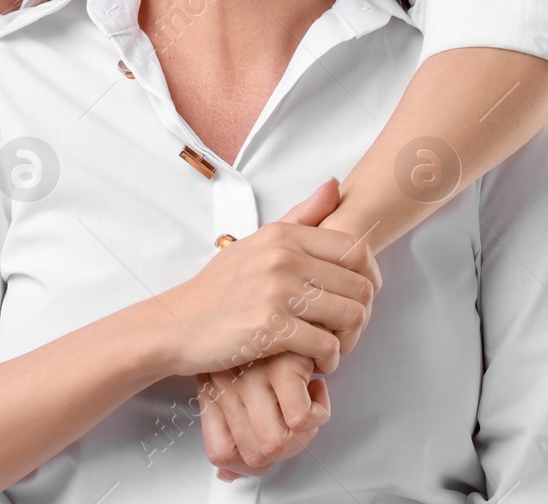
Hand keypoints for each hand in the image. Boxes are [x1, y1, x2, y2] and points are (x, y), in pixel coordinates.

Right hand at [151, 179, 380, 376]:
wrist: (177, 323)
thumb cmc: (220, 287)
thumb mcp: (258, 242)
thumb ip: (301, 216)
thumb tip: (335, 185)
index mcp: (284, 235)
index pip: (356, 249)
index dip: (370, 277)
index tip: (361, 297)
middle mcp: (284, 258)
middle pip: (359, 286)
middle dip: (362, 314)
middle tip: (346, 330)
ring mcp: (278, 292)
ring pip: (350, 316)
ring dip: (349, 340)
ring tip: (332, 346)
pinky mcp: (271, 327)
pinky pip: (326, 345)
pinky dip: (328, 359)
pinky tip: (314, 362)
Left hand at [199, 352, 329, 478]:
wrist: (281, 287)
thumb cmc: (258, 339)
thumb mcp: (232, 379)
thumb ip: (228, 428)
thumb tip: (229, 474)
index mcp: (214, 388)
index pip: (221, 453)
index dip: (248, 464)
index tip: (265, 449)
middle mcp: (228, 384)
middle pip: (253, 457)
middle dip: (285, 450)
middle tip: (293, 426)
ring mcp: (253, 376)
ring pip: (277, 445)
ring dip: (303, 436)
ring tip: (306, 409)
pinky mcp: (283, 366)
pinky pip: (301, 420)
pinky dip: (319, 411)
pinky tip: (315, 390)